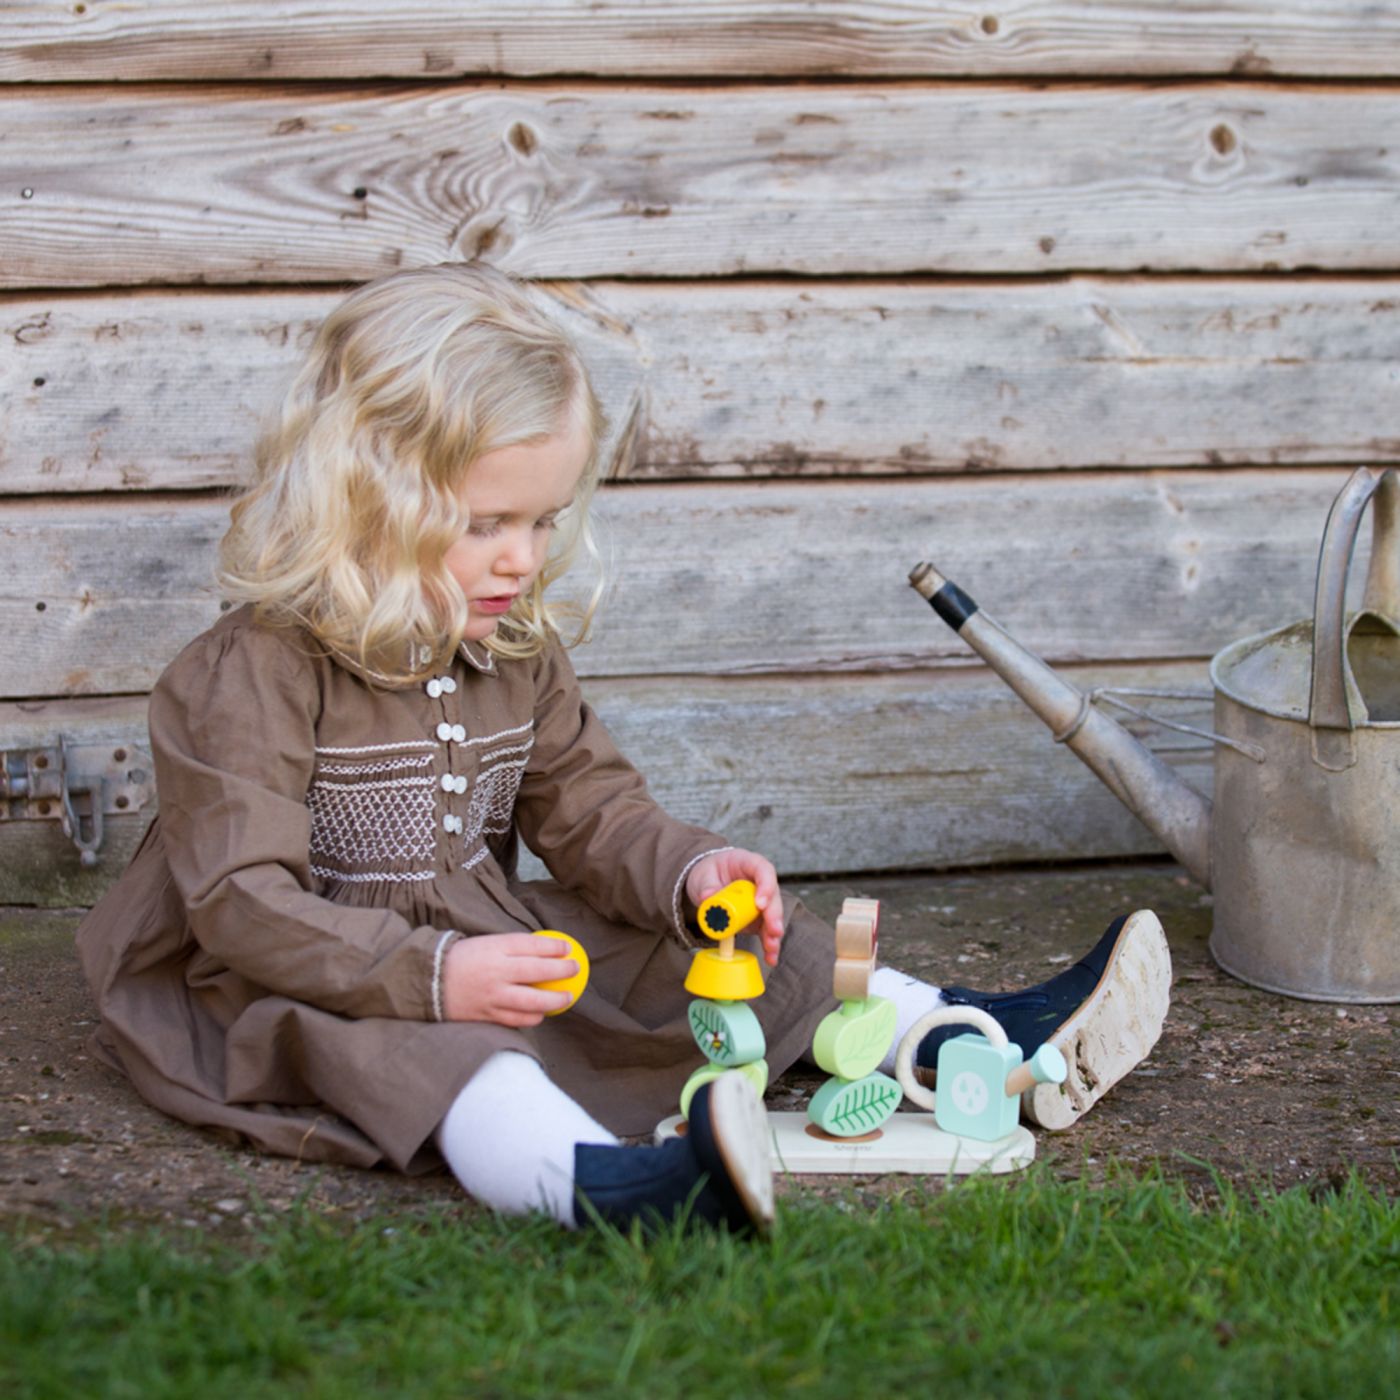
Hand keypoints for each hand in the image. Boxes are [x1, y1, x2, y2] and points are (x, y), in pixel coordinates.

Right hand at [440, 933, 576, 1025]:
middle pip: (538, 972)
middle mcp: (496, 971)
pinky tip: (540, 1014)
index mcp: (495, 948)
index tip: (568, 949)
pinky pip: (516, 1020)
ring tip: (566, 997)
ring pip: (532, 1001)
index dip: (555, 947)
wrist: (426, 980)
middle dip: (562, 971)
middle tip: (575, 969)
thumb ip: (511, 948)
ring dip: (554, 1000)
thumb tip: (543, 951)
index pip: (532, 945)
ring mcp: (492, 996)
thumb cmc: (461, 958)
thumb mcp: (485, 943)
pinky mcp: (486, 1015)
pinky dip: (532, 1018)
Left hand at [686, 849, 785, 966]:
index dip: (766, 887)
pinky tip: (770, 957)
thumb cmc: (709, 871)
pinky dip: (768, 944)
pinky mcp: (757, 919)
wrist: (708, 880)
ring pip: (772, 917)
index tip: (759, 904)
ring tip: (771, 948)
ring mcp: (761, 902)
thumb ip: (706, 886)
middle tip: (773, 930)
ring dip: (773, 934)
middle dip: (773, 916)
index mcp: (749, 864)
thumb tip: (707, 898)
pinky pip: (766, 932)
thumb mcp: (703, 875)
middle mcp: (760, 883)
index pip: (764, 871)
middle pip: (773, 897)